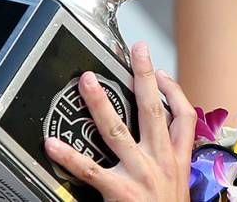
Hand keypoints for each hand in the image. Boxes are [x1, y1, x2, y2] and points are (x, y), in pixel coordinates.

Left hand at [44, 42, 196, 201]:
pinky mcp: (118, 193)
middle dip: (144, 76)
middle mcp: (161, 162)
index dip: (174, 90)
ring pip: (118, 130)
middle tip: (137, 49)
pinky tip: (52, 143)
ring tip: (87, 81)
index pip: (184, 116)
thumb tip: (155, 135)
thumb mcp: (179, 185)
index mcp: (179, 160)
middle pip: (153, 110)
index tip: (161, 71)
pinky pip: (90, 170)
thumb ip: (169, 159)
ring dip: (100, 103)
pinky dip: (69, 156)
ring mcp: (140, 176)